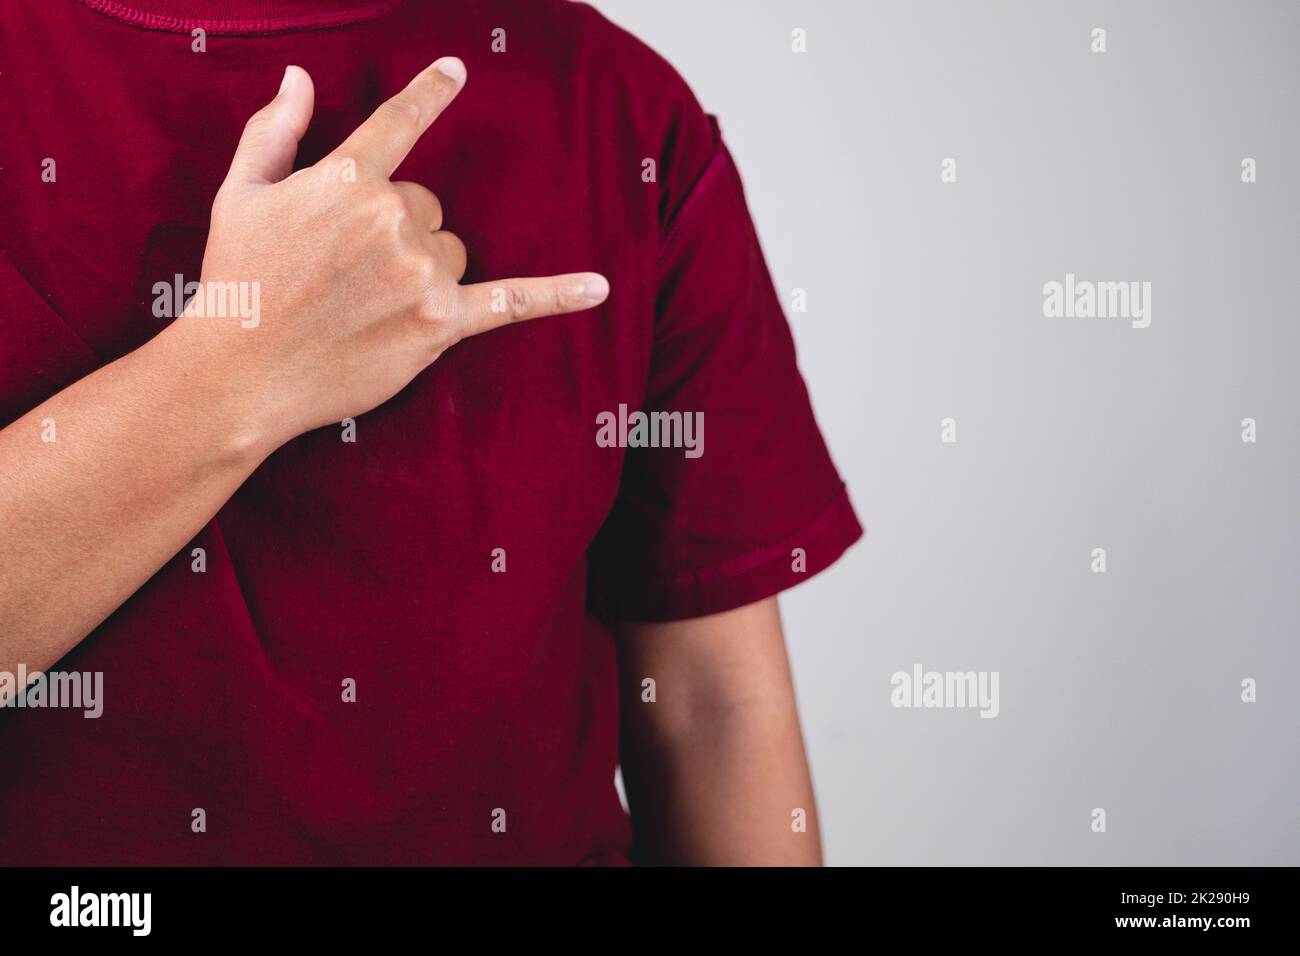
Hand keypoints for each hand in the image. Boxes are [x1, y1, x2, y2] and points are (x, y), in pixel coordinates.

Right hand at [174, 58, 608, 449]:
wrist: (240, 372)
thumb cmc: (236, 282)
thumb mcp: (242, 194)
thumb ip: (275, 129)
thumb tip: (298, 75)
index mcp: (346, 179)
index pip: (399, 123)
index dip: (430, 93)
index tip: (459, 70)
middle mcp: (392, 220)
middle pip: (428, 207)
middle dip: (399, 233)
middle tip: (348, 274)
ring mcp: (421, 273)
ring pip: (452, 253)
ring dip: (426, 272)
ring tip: (368, 306)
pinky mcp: (440, 324)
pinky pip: (511, 302)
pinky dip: (558, 296)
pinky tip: (600, 287)